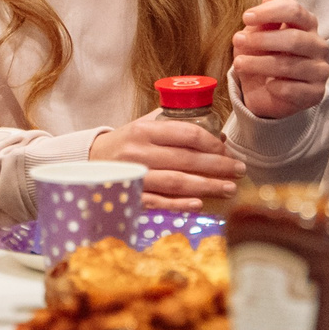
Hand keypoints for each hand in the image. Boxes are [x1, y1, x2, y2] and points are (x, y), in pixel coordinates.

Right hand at [90, 112, 241, 209]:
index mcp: (144, 130)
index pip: (186, 134)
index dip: (211, 143)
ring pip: (176, 182)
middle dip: (217, 166)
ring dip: (206, 186)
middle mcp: (138, 152)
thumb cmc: (126, 143)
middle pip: (186, 160)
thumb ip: (175, 124)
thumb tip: (216, 133)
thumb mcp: (145, 126)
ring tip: (229, 188)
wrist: (89, 162)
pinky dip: (178, 204)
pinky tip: (199, 204)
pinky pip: (157, 202)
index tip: (227, 149)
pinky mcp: (128, 196)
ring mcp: (133, 176)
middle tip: (239, 170)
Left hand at [232, 0, 328, 120]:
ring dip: (260, 64)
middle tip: (237, 40)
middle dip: (262, 39)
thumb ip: (265, 20)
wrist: (266, 93)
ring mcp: (319, 70)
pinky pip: (294, 89)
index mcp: (307, 25)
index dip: (270, 12)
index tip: (246, 17)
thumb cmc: (263, 57)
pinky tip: (267, 85)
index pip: (295, 11)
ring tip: (239, 64)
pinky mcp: (316, 93)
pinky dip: (276, 87)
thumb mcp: (257, 37)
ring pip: (290, 65)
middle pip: (294, 38)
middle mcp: (318, 45)